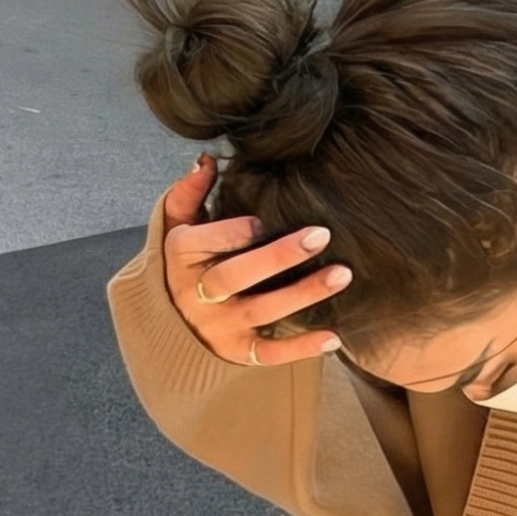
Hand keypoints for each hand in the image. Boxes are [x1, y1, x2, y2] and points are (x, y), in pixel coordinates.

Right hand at [160, 155, 349, 367]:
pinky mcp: (239, 352)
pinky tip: (334, 337)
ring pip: (262, 311)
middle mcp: (198, 294)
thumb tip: (207, 161)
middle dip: (278, 257)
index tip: (262, 219)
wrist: (174, 325)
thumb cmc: (186, 264)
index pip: (200, 243)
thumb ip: (188, 194)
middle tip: (320, 235)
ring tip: (341, 274)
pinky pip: (271, 354)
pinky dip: (302, 348)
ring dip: (303, 294)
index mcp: (180, 257)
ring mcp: (220, 327)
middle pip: (235, 277)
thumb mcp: (177, 227)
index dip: (230, 233)